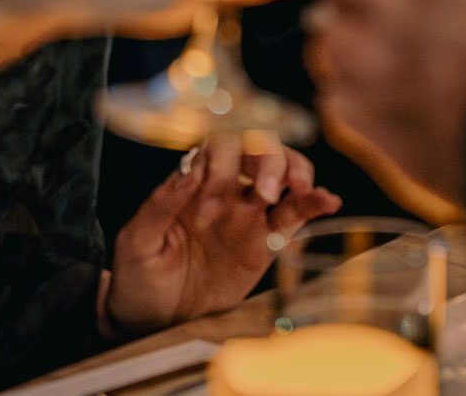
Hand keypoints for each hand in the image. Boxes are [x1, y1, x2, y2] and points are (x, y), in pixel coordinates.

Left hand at [104, 133, 340, 334]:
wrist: (152, 320)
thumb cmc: (138, 275)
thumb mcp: (137, 242)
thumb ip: (160, 205)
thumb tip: (188, 171)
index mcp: (191, 182)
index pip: (219, 146)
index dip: (225, 158)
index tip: (217, 189)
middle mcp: (224, 189)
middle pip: (257, 151)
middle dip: (268, 160)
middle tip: (265, 190)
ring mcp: (248, 214)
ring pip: (283, 174)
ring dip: (295, 172)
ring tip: (299, 190)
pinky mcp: (266, 242)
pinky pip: (295, 216)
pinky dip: (315, 204)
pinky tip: (329, 201)